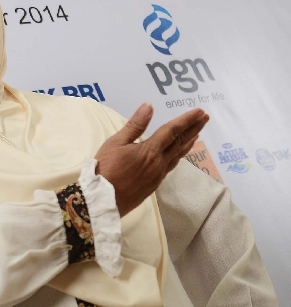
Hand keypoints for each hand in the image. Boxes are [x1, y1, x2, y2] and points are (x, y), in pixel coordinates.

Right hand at [94, 103, 208, 216]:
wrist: (102, 200)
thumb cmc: (105, 169)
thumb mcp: (115, 143)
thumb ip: (134, 125)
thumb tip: (149, 106)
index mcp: (150, 151)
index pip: (172, 131)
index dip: (187, 120)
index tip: (200, 111)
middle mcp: (159, 163)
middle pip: (180, 143)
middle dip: (193, 128)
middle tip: (205, 117)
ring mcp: (158, 175)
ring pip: (178, 156)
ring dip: (189, 143)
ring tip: (197, 134)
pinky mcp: (154, 185)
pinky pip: (171, 166)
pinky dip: (179, 156)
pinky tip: (178, 154)